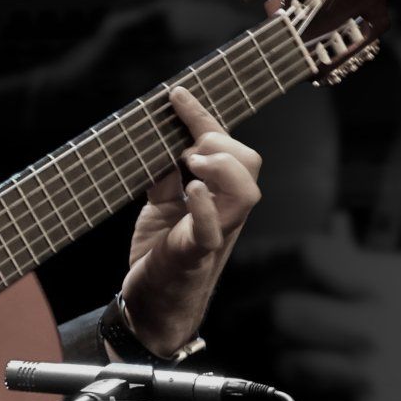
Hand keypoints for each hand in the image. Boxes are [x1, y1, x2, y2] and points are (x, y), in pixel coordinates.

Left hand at [120, 86, 262, 356]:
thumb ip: (165, 175)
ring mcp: (215, 233)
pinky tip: (191, 189)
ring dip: (221, 167)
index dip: (203, 116)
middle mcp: (225, 212)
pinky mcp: (197, 254)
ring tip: (192, 163)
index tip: (176, 93)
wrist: (151, 306)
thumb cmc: (160, 254)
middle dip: (220, 141)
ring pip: (246, 193)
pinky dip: (206, 205)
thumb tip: (158, 137)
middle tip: (186, 148)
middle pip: (249, 163)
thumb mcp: (159, 206)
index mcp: (217, 195)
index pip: (226, 146)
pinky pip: (213, 229)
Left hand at [261, 227, 400, 400]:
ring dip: (300, 359)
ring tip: (325, 356)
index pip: (312, 256)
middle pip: (286, 311)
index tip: (312, 271)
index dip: (304, 260)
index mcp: (388, 287)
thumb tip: (329, 226)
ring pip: (292, 361)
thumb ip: (364, 258)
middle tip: (296, 320)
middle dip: (286, 314)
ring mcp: (371, 376)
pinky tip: (351, 386)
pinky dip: (328, 393)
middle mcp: (376, 329)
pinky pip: (319, 398)